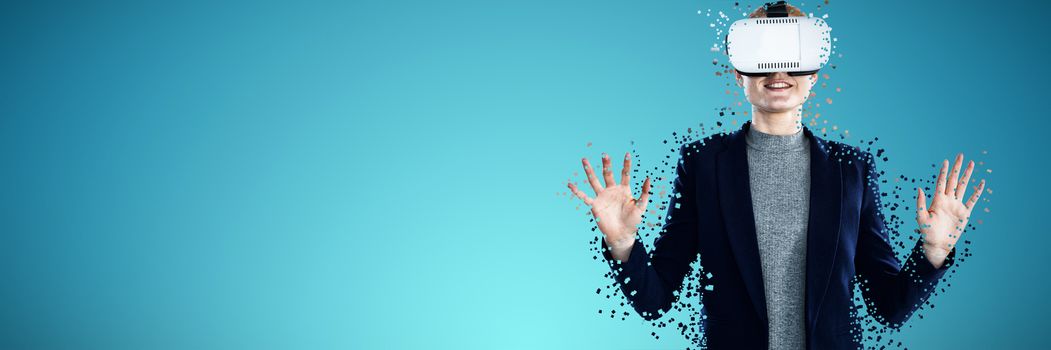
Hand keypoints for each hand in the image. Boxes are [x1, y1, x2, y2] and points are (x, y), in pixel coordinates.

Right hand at [567, 152, 650, 260]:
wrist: (622, 235)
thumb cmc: (633, 222)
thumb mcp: (641, 207)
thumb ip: (645, 193)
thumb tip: (648, 178)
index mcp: (623, 190)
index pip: (625, 174)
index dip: (626, 165)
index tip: (627, 154)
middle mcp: (612, 191)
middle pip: (608, 174)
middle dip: (606, 165)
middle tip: (605, 155)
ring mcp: (602, 197)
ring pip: (594, 181)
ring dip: (589, 171)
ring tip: (584, 160)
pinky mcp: (595, 205)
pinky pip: (584, 197)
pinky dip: (577, 192)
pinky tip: (570, 185)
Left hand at [916, 153, 985, 267]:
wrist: (938, 244)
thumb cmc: (927, 232)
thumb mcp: (921, 218)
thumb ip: (920, 203)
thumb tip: (919, 188)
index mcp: (937, 200)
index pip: (942, 182)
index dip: (944, 172)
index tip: (946, 161)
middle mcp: (948, 200)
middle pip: (954, 180)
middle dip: (957, 168)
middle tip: (961, 155)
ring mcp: (957, 205)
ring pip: (964, 187)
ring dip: (968, 175)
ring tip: (972, 164)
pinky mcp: (965, 213)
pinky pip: (972, 200)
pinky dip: (977, 192)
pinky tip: (981, 183)